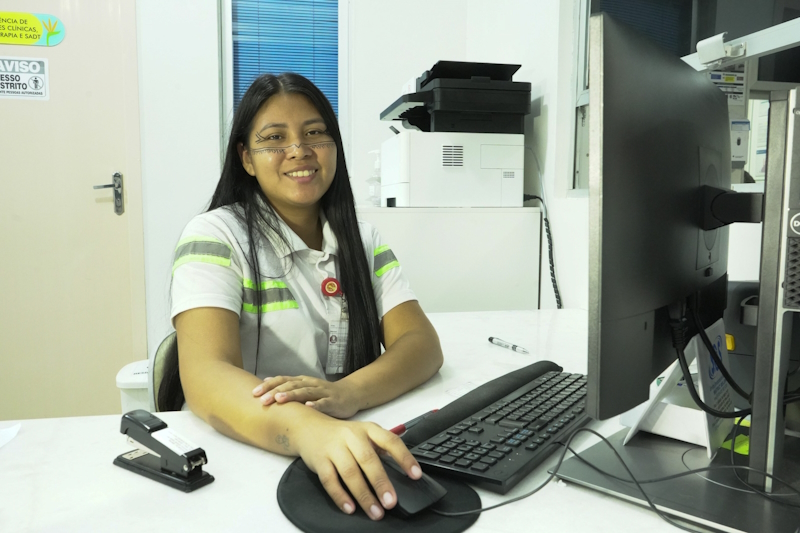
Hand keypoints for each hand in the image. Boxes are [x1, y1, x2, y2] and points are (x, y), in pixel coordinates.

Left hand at [252, 375, 359, 417]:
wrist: (351, 394)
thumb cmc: (324, 393)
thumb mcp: (305, 387)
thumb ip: (287, 386)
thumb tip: (265, 382)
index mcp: (302, 381)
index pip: (283, 380)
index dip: (269, 385)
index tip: (254, 393)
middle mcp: (310, 384)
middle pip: (291, 386)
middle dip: (276, 392)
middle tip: (262, 400)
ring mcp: (322, 392)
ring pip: (305, 392)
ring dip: (292, 395)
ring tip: (280, 400)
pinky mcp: (333, 401)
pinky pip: (324, 403)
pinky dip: (316, 405)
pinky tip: (308, 407)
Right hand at [295, 417, 422, 519]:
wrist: (309, 428)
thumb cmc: (342, 436)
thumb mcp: (364, 434)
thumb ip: (381, 449)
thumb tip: (401, 472)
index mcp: (368, 429)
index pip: (391, 441)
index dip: (404, 458)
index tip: (415, 475)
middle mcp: (352, 436)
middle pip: (368, 460)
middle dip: (381, 483)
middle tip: (391, 502)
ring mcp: (334, 448)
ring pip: (350, 472)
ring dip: (363, 494)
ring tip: (374, 511)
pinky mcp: (319, 460)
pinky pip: (330, 480)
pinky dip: (340, 496)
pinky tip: (350, 508)